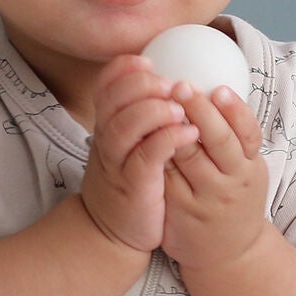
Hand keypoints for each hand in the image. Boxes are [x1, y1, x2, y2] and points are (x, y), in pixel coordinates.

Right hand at [79, 56, 198, 252]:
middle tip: (169, 83)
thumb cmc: (130, 183)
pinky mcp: (133, 186)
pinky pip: (146, 158)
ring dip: (154, 111)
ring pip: (125, 127)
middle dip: (141, 85)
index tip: (147, 61)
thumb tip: (169, 82)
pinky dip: (167, 140)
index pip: (106, 86)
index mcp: (107, 125)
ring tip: (180, 108)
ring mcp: (117, 163)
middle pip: (114, 101)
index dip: (123, 70)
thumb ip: (140, 117)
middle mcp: (107, 140)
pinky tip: (189, 133)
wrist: (112, 234)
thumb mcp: (129, 147)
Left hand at [160, 83, 268, 270]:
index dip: (234, 110)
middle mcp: (232, 184)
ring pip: (186, 156)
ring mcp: (205, 199)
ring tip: (159, 100)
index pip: (248, 134)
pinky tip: (146, 131)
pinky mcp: (179, 211)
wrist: (228, 255)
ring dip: (171, 127)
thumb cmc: (235, 200)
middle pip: (217, 141)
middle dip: (199, 111)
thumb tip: (220, 90)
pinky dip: (155, 151)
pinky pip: (164, 175)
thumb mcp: (248, 171)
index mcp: (251, 169)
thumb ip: (238, 138)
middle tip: (180, 85)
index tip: (219, 88)